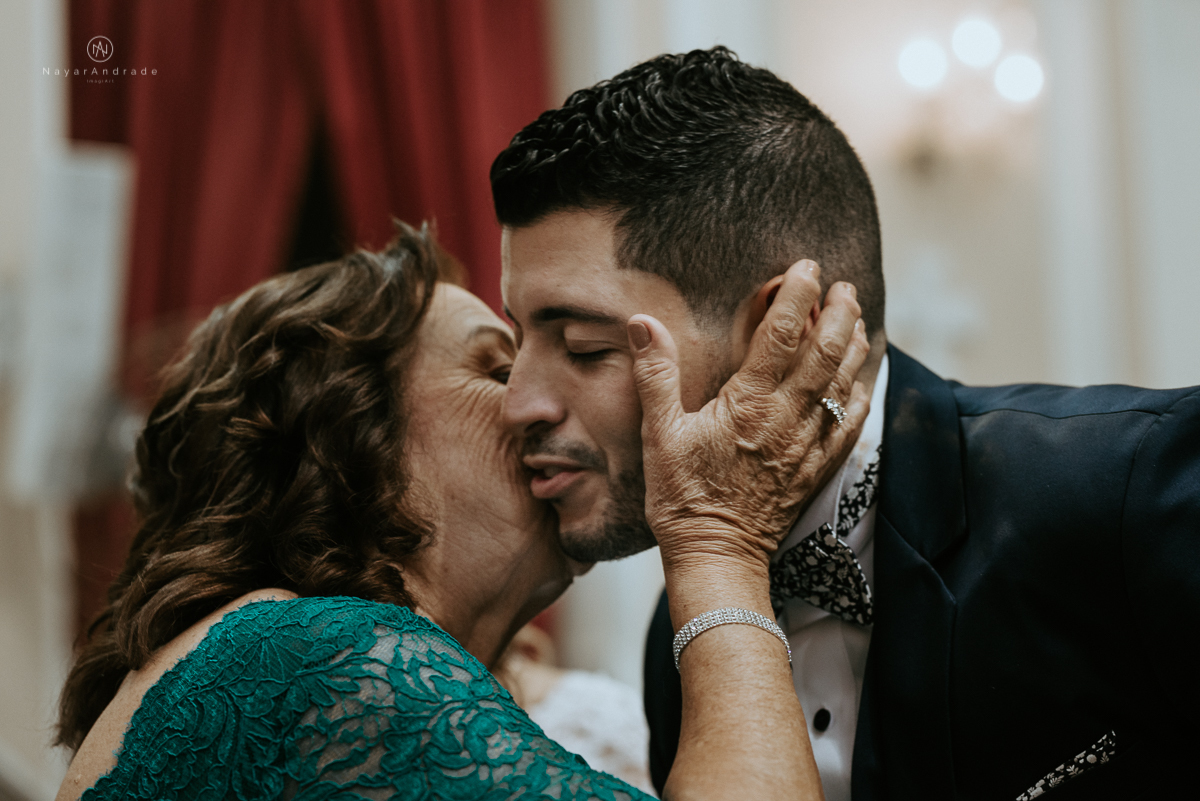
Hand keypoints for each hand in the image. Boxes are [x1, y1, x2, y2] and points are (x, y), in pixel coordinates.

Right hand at [627, 260, 870, 578]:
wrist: (717, 556)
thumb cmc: (683, 497)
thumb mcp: (659, 434)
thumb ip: (656, 375)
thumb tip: (643, 324)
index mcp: (749, 403)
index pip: (782, 334)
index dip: (797, 296)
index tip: (806, 268)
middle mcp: (787, 418)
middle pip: (824, 352)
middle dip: (838, 313)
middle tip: (843, 287)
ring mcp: (807, 444)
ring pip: (842, 383)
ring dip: (853, 346)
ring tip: (857, 318)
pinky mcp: (817, 469)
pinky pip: (849, 424)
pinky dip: (858, 394)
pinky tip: (861, 379)